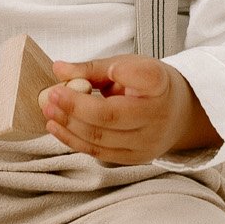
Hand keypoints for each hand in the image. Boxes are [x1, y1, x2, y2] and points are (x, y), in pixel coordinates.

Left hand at [38, 54, 215, 165]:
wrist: (177, 113)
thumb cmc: (147, 85)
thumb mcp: (127, 65)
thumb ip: (92, 68)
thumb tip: (58, 69)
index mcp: (159, 85)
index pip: (146, 78)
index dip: (123, 74)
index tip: (104, 69)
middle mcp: (157, 116)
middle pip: (111, 115)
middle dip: (75, 106)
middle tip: (51, 95)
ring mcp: (147, 142)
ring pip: (101, 138)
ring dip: (69, 125)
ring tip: (48, 109)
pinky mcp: (135, 158)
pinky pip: (99, 152)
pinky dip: (73, 140)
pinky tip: (57, 127)